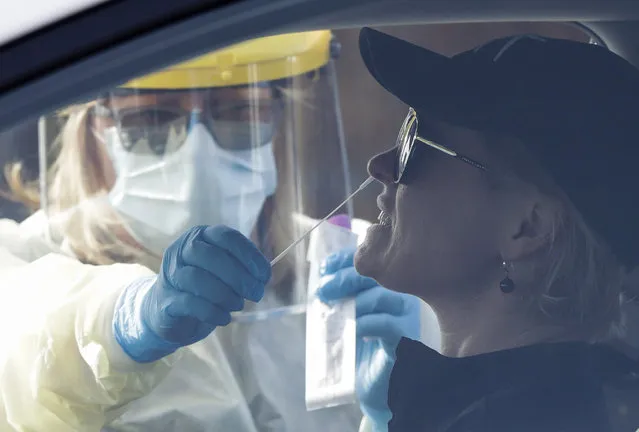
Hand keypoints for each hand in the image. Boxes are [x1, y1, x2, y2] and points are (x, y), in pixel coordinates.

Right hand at [114, 225, 270, 362]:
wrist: (165, 312)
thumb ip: (242, 268)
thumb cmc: (202, 288)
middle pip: (212, 256)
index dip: (249, 256)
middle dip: (239, 277)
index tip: (265, 276)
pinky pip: (190, 303)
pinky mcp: (166, 300)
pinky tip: (224, 318)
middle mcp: (181, 250)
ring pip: (199, 278)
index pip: (226, 237)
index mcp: (200, 237)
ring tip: (238, 305)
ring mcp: (171, 274)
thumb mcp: (222, 271)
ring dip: (226, 294)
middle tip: (256, 294)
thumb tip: (263, 276)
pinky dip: (212, 311)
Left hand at [316, 248, 420, 429]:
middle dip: (343, 278)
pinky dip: (365, 323)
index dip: (344, 261)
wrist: (373, 389)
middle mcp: (399, 298)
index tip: (324, 269)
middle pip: (374, 276)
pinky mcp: (406, 339)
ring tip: (334, 312)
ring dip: (352, 301)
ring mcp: (405, 318)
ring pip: (381, 296)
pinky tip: (352, 329)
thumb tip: (323, 277)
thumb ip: (336, 298)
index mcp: (385, 288)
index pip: (367, 264)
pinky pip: (386, 324)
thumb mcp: (342, 318)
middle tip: (323, 290)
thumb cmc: (358, 352)